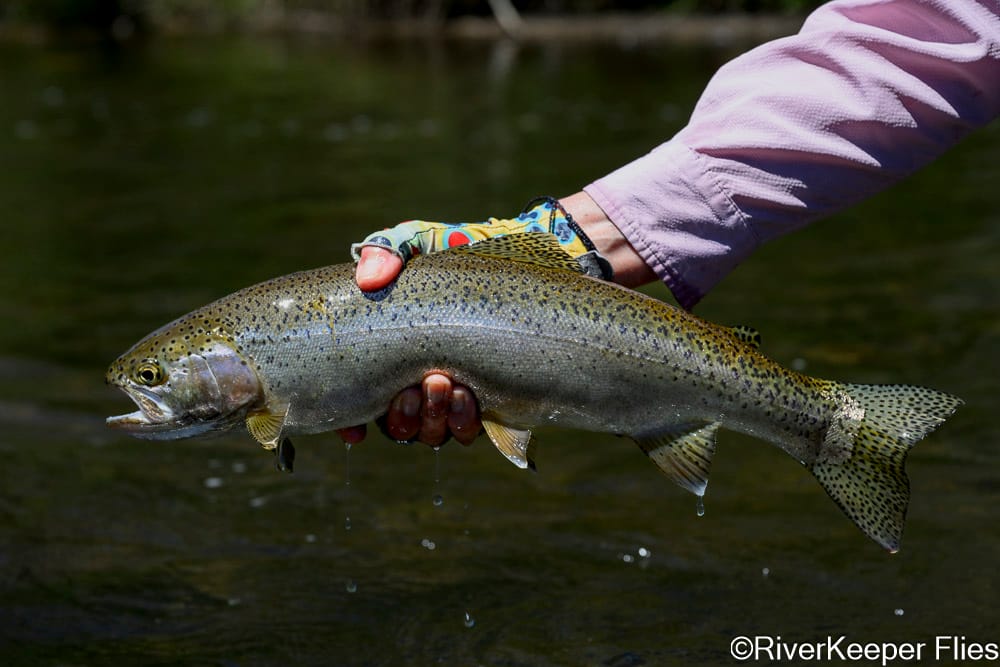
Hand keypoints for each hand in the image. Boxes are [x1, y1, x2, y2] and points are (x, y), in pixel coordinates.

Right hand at [337, 193, 654, 447]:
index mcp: (391, 350)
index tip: (354, 428)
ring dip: (431, 418)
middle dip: (400, 415)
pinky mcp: (491, 398)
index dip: (350, 420)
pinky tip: (469, 393)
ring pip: (430, 432)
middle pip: (396, 424)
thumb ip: (388, 249)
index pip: (360, 398)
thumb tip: (369, 278)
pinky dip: (464, 419)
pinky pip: (469, 429)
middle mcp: (418, 378)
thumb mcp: (419, 241)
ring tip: (443, 383)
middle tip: (414, 388)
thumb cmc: (463, 247)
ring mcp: (456, 391)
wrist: (531, 254)